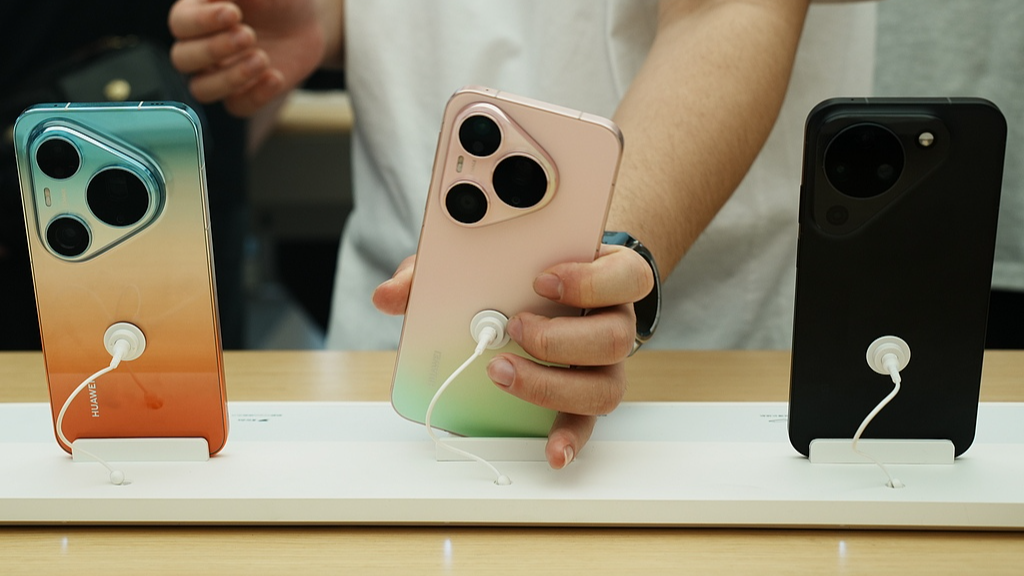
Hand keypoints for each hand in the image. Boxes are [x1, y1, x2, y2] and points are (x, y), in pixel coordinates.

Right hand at [168, 0, 326, 115]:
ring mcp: (221, 74)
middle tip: (248, 35)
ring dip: (229, 78)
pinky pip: (238, 107)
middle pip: (182, 59)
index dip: (202, 22)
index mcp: (197, 15)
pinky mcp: (244, 94)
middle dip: (213, 50)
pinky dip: (256, 96)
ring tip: (262, 58)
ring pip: (202, 89)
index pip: (180, 24)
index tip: (233, 13)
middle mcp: (202, 47)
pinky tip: (276, 77)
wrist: (306, 22)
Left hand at [373, 245, 653, 468]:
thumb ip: (439, 269)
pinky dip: (567, 438)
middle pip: (615, 336)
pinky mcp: (584, 398)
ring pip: (605, 386)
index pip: (626, 276)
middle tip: (513, 329)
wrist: (543, 288)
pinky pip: (586, 424)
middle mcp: (613, 322)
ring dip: (551, 385)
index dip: (591, 280)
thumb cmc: (520, 270)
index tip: (541, 279)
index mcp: (604, 276)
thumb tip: (389, 296)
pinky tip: (548, 449)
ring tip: (503, 373)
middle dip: (559, 339)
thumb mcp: (479, 257)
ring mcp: (603, 365)